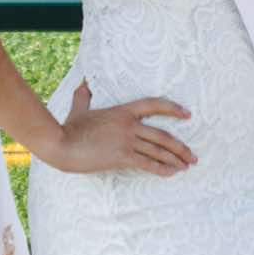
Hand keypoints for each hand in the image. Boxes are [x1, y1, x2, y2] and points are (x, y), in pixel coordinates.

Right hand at [46, 82, 196, 175]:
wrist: (61, 144)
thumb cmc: (68, 128)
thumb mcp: (79, 108)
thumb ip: (84, 95)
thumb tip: (83, 82)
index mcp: (123, 111)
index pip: (154, 104)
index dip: (173, 108)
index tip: (188, 114)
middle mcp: (129, 125)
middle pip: (162, 135)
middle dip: (181, 147)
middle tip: (193, 156)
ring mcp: (126, 140)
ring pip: (158, 150)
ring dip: (175, 159)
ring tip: (186, 166)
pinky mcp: (121, 156)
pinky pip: (147, 163)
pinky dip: (161, 169)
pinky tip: (171, 173)